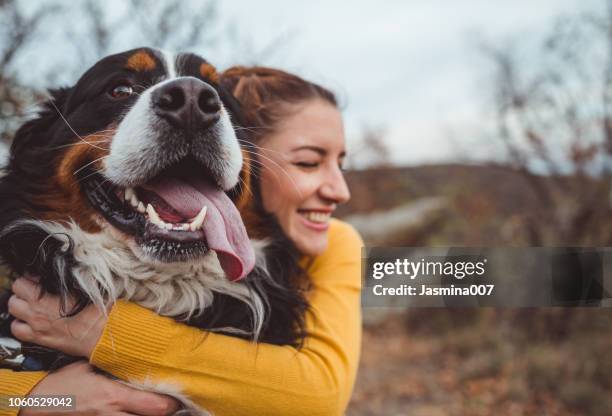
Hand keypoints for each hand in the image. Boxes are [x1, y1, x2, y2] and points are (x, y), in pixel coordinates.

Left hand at [9, 277, 107, 358]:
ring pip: (13, 309)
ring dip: (20, 305)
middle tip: (35, 289)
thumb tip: (59, 273)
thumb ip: (66, 280)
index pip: (23, 280)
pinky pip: (17, 330)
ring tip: (32, 304)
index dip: (32, 277)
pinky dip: (20, 324)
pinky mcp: (39, 338)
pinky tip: (30, 320)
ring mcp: (36, 325)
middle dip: (24, 289)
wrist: (102, 334)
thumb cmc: (97, 310)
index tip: (40, 278)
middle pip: (16, 292)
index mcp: (46, 296)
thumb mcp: (85, 287)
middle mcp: (37, 310)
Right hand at [19, 360, 179, 415]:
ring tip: (159, 407)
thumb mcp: (89, 368)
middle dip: (166, 412)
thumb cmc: (63, 383)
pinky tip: (139, 412)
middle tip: (173, 403)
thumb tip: (135, 358)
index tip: (178, 394)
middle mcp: (112, 415)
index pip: (155, 406)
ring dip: (150, 415)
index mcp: (113, 396)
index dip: (171, 403)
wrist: (36, 403)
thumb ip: (114, 367)